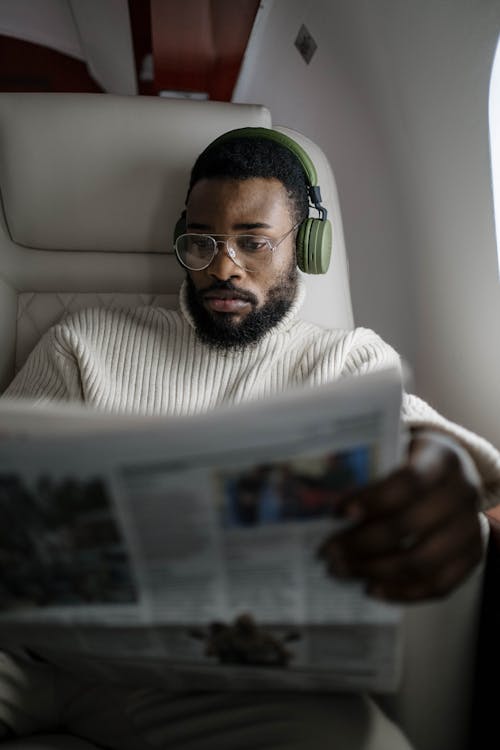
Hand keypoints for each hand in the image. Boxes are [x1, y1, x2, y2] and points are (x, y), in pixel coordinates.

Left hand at [317, 431, 482, 601]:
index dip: (373, 499)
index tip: (337, 512)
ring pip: (422, 561)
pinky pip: (439, 585)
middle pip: (410, 525)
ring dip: (375, 570)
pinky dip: (402, 592)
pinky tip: (370, 589)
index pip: (408, 481)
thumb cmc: (411, 461)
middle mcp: (463, 492)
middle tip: (326, 551)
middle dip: (362, 543)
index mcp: (442, 459)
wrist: (452, 476)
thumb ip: (368, 466)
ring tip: (340, 570)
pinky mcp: (473, 556)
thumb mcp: (396, 449)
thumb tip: (317, 492)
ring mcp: (471, 527)